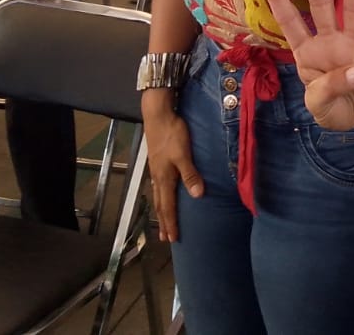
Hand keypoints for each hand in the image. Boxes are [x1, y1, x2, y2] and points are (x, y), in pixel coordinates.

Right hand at [144, 102, 201, 241]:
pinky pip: (158, 186)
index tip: (173, 239)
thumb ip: (190, 175)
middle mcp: (158, 177)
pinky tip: (162, 194)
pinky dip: (160, 197)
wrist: (157, 114)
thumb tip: (198, 196)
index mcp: (165, 178)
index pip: (168, 206)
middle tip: (166, 239)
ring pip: (157, 196)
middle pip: (160, 205)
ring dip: (161, 211)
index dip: (171, 223)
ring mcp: (155, 169)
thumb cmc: (173, 134)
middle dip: (164, 222)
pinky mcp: (156, 161)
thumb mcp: (184, 154)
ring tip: (162, 222)